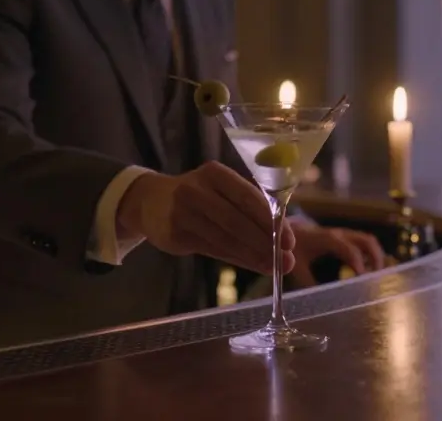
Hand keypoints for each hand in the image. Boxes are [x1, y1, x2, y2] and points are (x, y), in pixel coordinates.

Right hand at [117, 162, 296, 275]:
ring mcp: (183, 212)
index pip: (249, 197)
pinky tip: (252, 264)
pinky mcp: (175, 234)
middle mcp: (197, 190)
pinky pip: (212, 249)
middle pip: (238, 220)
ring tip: (273, 268)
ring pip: (226, 238)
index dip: (272, 221)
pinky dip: (236, 259)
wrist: (150, 202)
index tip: (290, 241)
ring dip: (253, 255)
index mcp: (215, 173)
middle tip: (286, 261)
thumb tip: (285, 236)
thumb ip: (248, 208)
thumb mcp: (220, 190)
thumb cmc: (198, 196)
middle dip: (265, 243)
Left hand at [287, 219, 386, 286]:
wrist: (290, 230)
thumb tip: (320, 302)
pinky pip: (364, 243)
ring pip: (369, 241)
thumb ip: (308, 283)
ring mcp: (345, 234)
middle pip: (367, 241)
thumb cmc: (294, 248)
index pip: (350, 250)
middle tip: (377, 279)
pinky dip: (370, 255)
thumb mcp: (298, 267)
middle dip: (376, 259)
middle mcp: (341, 235)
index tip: (363, 280)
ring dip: (376, 257)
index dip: (358, 264)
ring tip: (376, 277)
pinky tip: (367, 272)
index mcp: (329, 240)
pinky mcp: (346, 237)